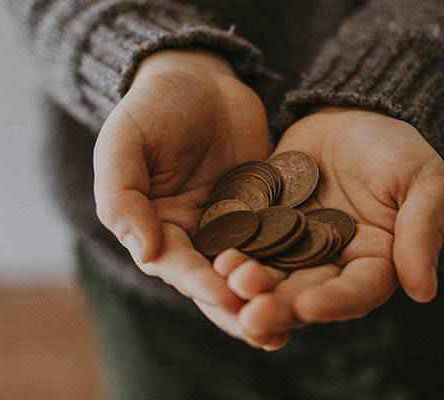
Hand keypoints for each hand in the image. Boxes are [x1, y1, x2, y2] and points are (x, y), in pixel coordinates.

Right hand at [93, 50, 270, 331]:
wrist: (198, 77)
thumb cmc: (151, 107)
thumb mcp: (124, 144)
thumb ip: (123, 197)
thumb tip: (147, 254)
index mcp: (156, 230)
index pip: (178, 266)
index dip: (201, 283)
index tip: (227, 297)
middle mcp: (194, 238)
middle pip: (217, 283)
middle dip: (240, 308)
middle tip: (267, 331)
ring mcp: (233, 228)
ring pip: (252, 272)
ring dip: (270, 297)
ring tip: (294, 322)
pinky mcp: (266, 212)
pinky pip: (280, 241)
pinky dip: (295, 263)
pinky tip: (319, 282)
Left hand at [221, 107, 443, 345]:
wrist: (349, 113)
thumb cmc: (396, 148)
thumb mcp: (423, 180)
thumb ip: (422, 230)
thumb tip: (424, 291)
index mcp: (375, 263)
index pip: (357, 292)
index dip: (334, 303)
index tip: (308, 306)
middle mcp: (331, 266)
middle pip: (306, 294)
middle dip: (280, 306)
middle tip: (252, 316)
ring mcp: (293, 249)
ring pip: (271, 276)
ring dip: (250, 286)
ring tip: (229, 284)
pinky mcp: (262, 227)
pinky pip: (245, 244)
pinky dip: (232, 253)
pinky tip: (214, 258)